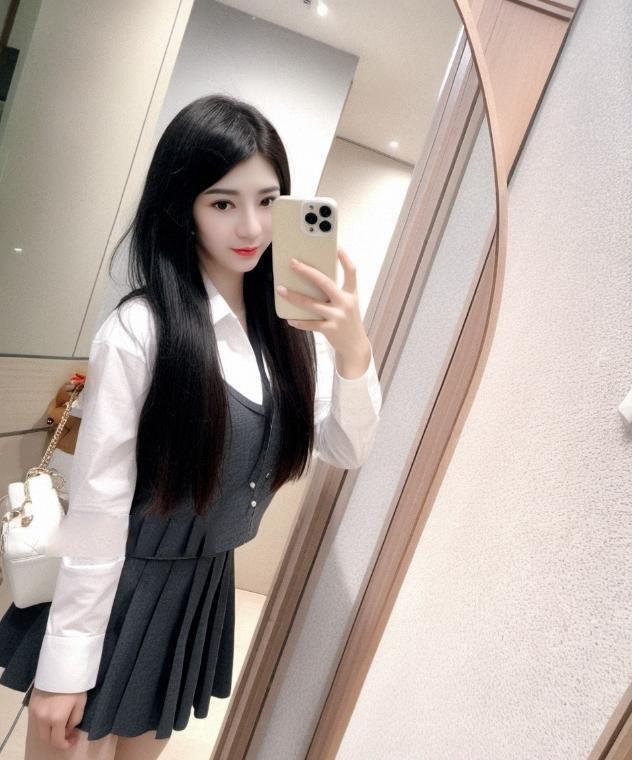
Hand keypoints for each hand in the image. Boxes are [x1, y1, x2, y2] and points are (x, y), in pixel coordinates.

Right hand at [29, 687, 86, 749]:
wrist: (62, 666)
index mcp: (56, 719)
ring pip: (39, 731)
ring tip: (60, 726)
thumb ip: (74, 720)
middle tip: (67, 734)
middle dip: (56, 740)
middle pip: (46, 739)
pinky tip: (52, 718)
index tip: (72, 739)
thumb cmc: (74, 684)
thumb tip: (68, 729)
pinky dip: (43, 725)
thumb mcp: (80, 703)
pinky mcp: (31, 705)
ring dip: (49, 733)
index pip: (57, 741)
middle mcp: (42, 718)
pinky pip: (35, 721)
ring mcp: (34, 712)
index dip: (65, 744)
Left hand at [275, 249, 371, 373]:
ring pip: (312, 304)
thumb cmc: (347, 321)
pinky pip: (311, 324)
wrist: (355, 347)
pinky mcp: (330, 330)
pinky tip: (289, 318)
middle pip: (325, 282)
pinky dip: (299, 321)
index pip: (351, 271)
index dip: (344, 258)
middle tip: (292, 263)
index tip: (335, 246)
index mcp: (352, 294)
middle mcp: (346, 303)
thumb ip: (334, 293)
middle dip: (307, 271)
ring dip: (294, 296)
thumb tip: (309, 280)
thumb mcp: (346, 305)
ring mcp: (338, 317)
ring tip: (280, 289)